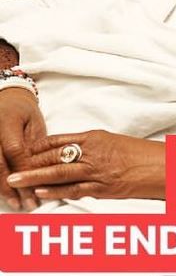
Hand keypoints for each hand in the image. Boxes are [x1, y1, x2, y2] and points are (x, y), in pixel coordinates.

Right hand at [0, 88, 46, 210]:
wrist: (6, 101)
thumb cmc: (24, 112)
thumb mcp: (34, 123)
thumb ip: (35, 145)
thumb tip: (44, 171)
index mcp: (8, 122)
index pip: (15, 150)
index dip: (25, 169)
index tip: (37, 186)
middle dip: (13, 186)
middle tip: (27, 202)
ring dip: (4, 190)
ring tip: (17, 203)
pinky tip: (8, 195)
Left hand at [7, 130, 165, 201]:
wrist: (161, 166)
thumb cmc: (141, 154)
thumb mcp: (115, 142)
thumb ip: (93, 146)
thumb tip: (74, 152)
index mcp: (97, 137)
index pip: (61, 140)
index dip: (40, 146)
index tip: (25, 150)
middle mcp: (94, 152)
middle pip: (56, 157)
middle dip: (32, 162)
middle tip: (12, 166)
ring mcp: (98, 170)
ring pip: (60, 173)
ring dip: (36, 177)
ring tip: (17, 179)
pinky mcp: (103, 188)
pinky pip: (74, 189)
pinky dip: (55, 191)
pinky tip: (41, 192)